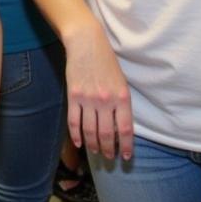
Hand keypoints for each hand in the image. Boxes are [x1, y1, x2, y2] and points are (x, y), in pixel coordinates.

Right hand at [64, 22, 132, 159]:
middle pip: (108, 134)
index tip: (126, 157)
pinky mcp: (73, 96)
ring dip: (93, 145)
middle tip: (108, 157)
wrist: (87, 43)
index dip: (126, 146)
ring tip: (95, 152)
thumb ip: (121, 103)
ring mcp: (88, 99)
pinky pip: (74, 121)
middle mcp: (106, 101)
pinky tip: (79, 143)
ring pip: (90, 130)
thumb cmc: (106, 62)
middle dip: (108, 149)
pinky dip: (76, 135)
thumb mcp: (121, 82)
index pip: (126, 129)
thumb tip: (120, 126)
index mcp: (122, 97)